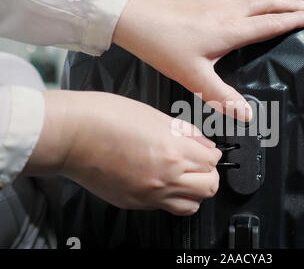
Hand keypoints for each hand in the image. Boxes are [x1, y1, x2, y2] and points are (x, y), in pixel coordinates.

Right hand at [22, 90, 221, 215]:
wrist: (71, 135)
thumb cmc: (104, 118)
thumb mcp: (154, 115)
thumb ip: (185, 133)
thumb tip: (204, 144)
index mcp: (173, 151)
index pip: (212, 161)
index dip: (211, 153)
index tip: (205, 150)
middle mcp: (165, 178)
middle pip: (209, 187)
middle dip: (209, 173)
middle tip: (200, 163)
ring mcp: (150, 195)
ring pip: (192, 205)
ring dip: (194, 191)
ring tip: (185, 177)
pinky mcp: (135, 203)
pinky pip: (165, 208)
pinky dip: (172, 198)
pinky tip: (163, 182)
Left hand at [113, 0, 303, 120]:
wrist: (134, 17)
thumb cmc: (163, 45)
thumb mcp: (194, 77)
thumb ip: (221, 97)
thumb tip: (246, 114)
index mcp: (231, 29)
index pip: (270, 23)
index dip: (292, 20)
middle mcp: (227, 10)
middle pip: (266, 4)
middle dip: (288, 5)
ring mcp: (215, 1)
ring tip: (283, 1)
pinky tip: (245, 2)